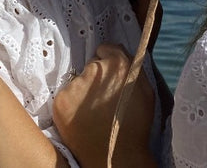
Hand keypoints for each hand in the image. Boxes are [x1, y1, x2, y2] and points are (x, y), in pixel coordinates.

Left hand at [53, 44, 155, 167]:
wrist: (114, 158)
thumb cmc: (134, 126)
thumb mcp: (145, 91)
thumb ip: (133, 65)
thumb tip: (120, 49)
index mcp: (117, 64)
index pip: (105, 49)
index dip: (108, 63)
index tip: (110, 78)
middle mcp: (94, 69)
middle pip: (91, 66)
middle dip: (96, 78)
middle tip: (103, 100)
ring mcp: (75, 84)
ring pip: (77, 80)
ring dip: (83, 91)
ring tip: (93, 113)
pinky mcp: (61, 100)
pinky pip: (66, 95)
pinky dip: (71, 104)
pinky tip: (82, 119)